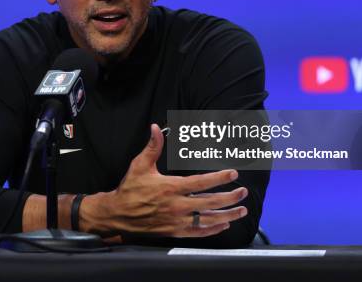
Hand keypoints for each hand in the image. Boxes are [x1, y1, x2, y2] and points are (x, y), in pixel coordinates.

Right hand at [82, 124, 247, 237]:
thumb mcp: (140, 165)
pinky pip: (199, 232)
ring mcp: (177, 221)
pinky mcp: (175, 232)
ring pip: (208, 220)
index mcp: (171, 188)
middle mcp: (177, 206)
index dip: (219, 178)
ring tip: (242, 211)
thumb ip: (152, 147)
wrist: (118, 215)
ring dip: (228, 215)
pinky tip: (223, 225)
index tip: (233, 174)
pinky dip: (213, 229)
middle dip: (230, 197)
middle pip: (211, 202)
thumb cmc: (130, 189)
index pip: (201, 183)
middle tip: (243, 192)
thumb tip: (155, 127)